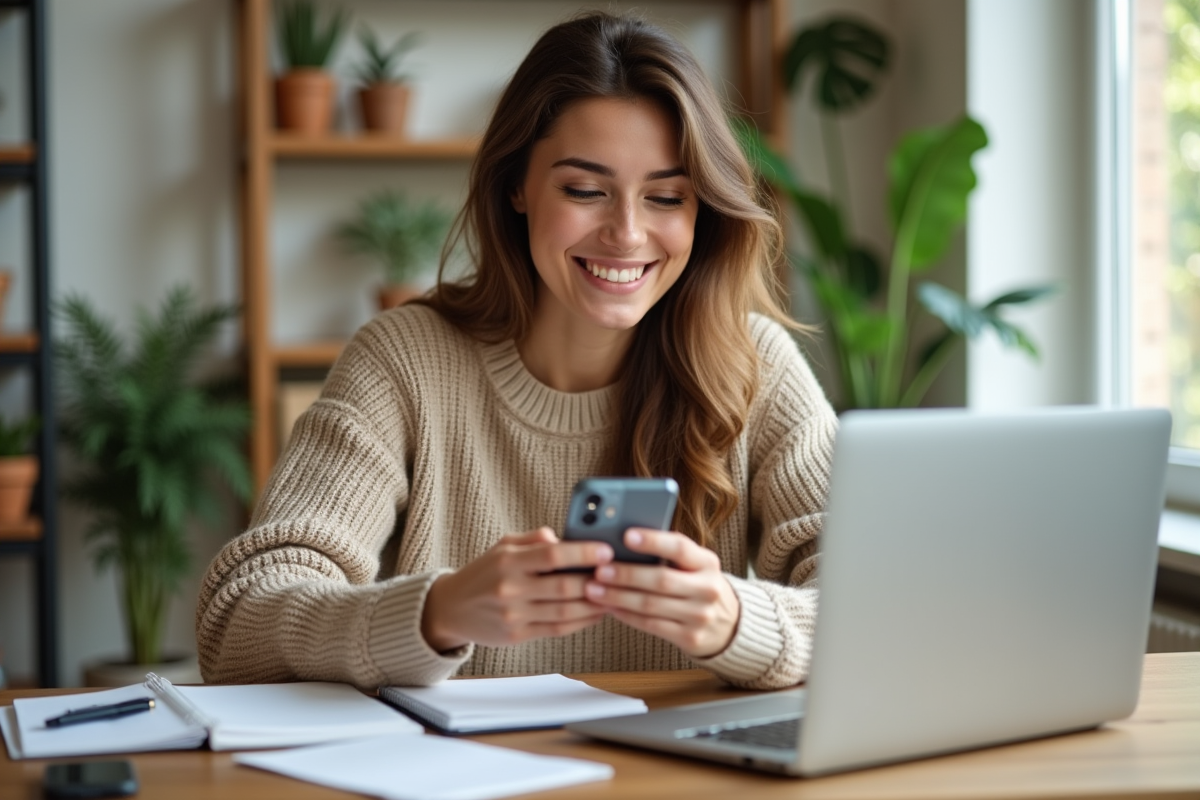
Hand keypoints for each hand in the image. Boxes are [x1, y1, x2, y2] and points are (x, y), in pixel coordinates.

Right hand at [421, 527, 613, 651]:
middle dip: (595, 581)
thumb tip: (562, 537)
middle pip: (563, 587)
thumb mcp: (502, 546)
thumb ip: (533, 540)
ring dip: (595, 605)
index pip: (553, 555)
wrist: (451, 608)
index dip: (583, 554)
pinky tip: (596, 613)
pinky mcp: (518, 636)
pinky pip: (557, 629)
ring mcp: (514, 615)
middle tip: (619, 574)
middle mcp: (511, 589)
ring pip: (565, 612)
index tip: (606, 551)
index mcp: (509, 561)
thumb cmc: (483, 573)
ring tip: (614, 595)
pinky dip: (582, 622)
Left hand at [584, 528, 739, 657]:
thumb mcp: (694, 565)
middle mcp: (708, 589)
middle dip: (626, 574)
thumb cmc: (697, 585)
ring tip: (594, 589)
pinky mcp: (690, 638)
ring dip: (618, 597)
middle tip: (599, 569)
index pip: (680, 547)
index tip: (627, 535)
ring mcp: (700, 616)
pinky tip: (609, 607)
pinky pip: (651, 625)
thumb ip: (667, 554)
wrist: (728, 624)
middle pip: (661, 580)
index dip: (653, 541)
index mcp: (707, 562)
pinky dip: (626, 615)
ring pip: (651, 605)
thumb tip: (622, 542)